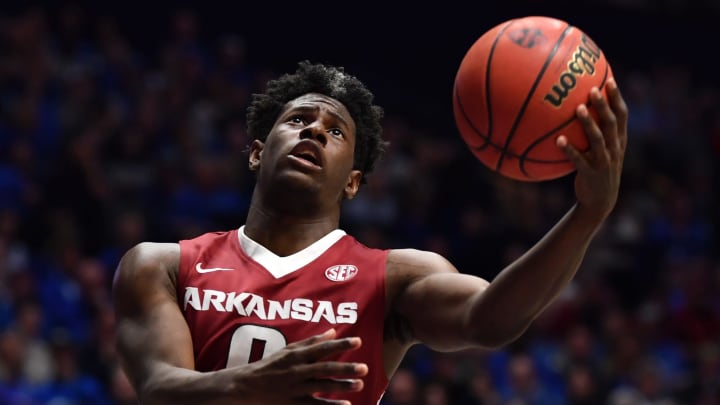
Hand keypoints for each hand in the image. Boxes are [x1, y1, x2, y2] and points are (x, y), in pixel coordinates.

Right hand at [230, 328, 366, 404]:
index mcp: (297, 355)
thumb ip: (311, 342)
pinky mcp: (293, 404)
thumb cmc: (269, 366)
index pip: (322, 348)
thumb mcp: (288, 350)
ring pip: (322, 386)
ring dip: (342, 386)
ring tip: (359, 384)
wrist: (246, 386)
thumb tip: (333, 331)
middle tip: (364, 367)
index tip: (358, 341)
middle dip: (345, 368)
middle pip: (325, 368)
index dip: (341, 344)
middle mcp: (297, 371)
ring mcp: (295, 388)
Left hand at [556, 78, 627, 220]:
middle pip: (611, 123)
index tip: (610, 80)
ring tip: (578, 109)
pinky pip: (579, 160)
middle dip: (603, 105)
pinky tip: (558, 140)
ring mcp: (604, 161)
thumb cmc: (597, 169)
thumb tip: (578, 109)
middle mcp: (615, 148)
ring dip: (588, 124)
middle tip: (592, 89)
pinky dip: (569, 150)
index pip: (622, 115)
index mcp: (619, 140)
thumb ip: (597, 132)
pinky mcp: (591, 173)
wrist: (601, 200)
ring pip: (598, 139)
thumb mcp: (603, 150)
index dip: (617, 98)